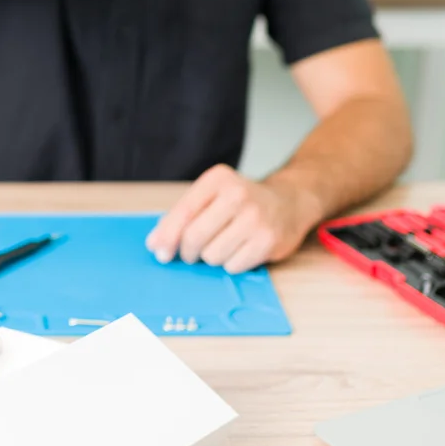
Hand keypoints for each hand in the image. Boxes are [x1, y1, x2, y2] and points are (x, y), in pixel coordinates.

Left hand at [145, 165, 320, 273]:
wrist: (289, 201)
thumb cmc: (241, 202)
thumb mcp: (211, 196)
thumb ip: (182, 217)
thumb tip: (155, 244)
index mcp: (218, 179)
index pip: (183, 212)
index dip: (167, 236)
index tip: (159, 251)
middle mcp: (238, 195)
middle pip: (194, 237)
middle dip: (188, 251)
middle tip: (192, 253)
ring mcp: (255, 218)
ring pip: (212, 255)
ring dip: (212, 257)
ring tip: (225, 244)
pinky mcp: (268, 241)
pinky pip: (233, 266)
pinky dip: (231, 263)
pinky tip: (241, 249)